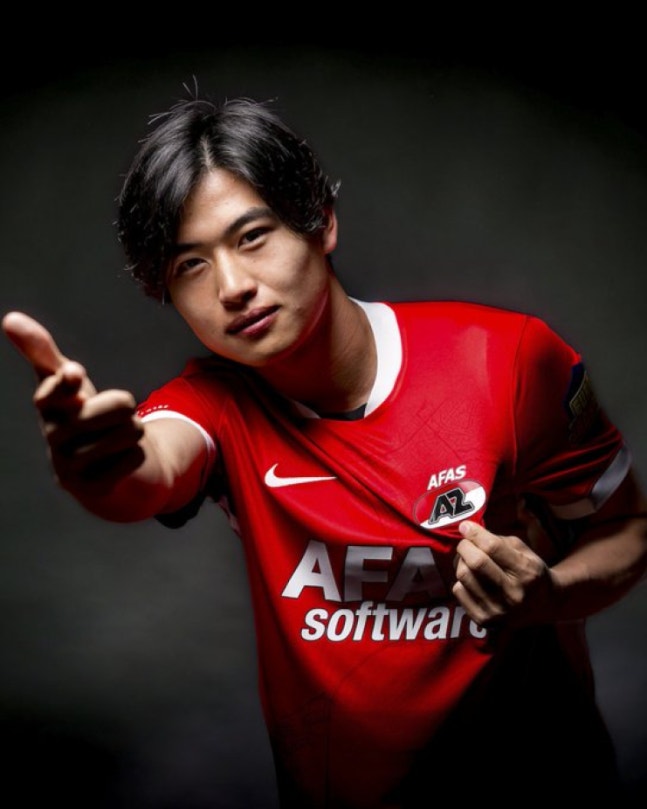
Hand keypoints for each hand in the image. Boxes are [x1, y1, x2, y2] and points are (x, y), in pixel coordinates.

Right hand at [3, 311, 144, 494]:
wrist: (95, 464)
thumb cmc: (78, 413)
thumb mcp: (65, 382)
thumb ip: (41, 351)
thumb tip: (9, 318)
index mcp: (46, 407)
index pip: (52, 391)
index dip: (66, 382)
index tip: (76, 374)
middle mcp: (53, 437)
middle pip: (120, 406)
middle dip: (127, 406)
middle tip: (115, 414)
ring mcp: (70, 466)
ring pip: (131, 431)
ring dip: (133, 431)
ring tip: (116, 437)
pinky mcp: (91, 489)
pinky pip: (135, 458)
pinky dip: (135, 455)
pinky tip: (117, 460)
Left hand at [452, 520, 556, 628]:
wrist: (544, 606)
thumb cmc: (530, 572)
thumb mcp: (523, 551)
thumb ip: (497, 540)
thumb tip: (467, 530)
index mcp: (526, 572)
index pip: (492, 548)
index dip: (474, 533)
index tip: (465, 526)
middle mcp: (513, 594)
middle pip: (475, 562)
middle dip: (464, 546)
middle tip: (466, 543)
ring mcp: (498, 610)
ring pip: (463, 576)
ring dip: (461, 563)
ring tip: (468, 561)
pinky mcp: (485, 621)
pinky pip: (458, 591)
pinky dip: (461, 581)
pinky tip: (472, 579)